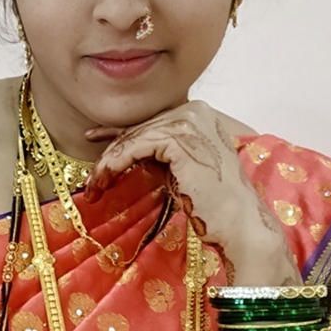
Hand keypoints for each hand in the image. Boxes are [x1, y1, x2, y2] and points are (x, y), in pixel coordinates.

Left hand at [85, 102, 297, 285]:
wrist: (238, 221)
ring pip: (134, 138)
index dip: (118, 134)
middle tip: (92, 180)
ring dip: (108, 163)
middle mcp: (195, 110)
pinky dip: (116, 164)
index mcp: (198, 113)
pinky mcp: (180, 138)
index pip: (150, 123)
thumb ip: (155, 152)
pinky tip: (105, 179)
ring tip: (95, 187)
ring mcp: (189, 121)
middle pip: (140, 129)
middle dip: (111, 154)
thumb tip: (122, 148)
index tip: (93, 141)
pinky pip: (136, 147)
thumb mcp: (177, 168)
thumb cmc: (211, 202)